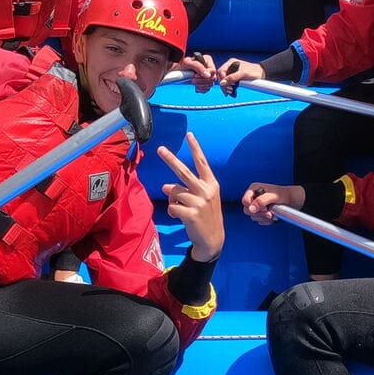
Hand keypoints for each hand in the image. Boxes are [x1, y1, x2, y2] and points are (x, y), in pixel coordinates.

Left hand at [159, 132, 225, 261]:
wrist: (213, 239)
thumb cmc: (206, 216)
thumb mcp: (202, 200)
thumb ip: (186, 190)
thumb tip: (165, 187)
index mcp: (212, 184)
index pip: (202, 163)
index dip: (195, 148)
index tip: (189, 134)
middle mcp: (206, 191)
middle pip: (184, 171)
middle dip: (170, 159)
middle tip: (160, 149)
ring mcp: (199, 202)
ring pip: (174, 192)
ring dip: (173, 200)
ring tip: (181, 208)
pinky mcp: (191, 214)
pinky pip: (172, 207)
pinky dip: (172, 212)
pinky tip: (180, 217)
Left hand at [179, 52, 219, 90]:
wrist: (177, 70)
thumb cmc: (181, 64)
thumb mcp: (188, 62)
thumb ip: (198, 67)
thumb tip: (208, 75)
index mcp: (207, 60)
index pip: (212, 70)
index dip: (205, 75)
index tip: (195, 75)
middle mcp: (209, 68)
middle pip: (212, 78)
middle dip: (202, 81)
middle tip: (192, 80)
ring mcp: (208, 76)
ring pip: (210, 84)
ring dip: (201, 85)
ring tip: (193, 82)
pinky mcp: (205, 83)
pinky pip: (207, 89)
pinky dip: (202, 90)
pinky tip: (196, 87)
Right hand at [216, 57, 269, 95]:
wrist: (261, 74)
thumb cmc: (254, 71)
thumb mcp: (243, 74)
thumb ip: (233, 77)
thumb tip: (223, 83)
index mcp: (231, 62)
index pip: (221, 71)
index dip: (222, 79)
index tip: (225, 86)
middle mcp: (230, 66)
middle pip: (221, 76)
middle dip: (223, 84)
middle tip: (227, 92)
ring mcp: (232, 71)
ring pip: (224, 80)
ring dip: (225, 86)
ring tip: (229, 92)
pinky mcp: (234, 77)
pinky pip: (228, 82)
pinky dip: (228, 87)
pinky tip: (231, 91)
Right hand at [241, 181, 305, 224]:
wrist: (292, 200)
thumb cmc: (284, 194)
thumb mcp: (273, 196)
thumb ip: (261, 201)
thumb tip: (251, 208)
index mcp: (254, 189)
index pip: (245, 201)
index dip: (252, 206)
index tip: (263, 208)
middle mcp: (254, 197)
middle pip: (247, 210)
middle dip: (259, 214)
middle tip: (269, 213)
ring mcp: (257, 206)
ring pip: (254, 217)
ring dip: (264, 217)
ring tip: (273, 213)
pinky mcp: (261, 213)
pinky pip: (259, 220)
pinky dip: (267, 221)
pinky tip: (273, 216)